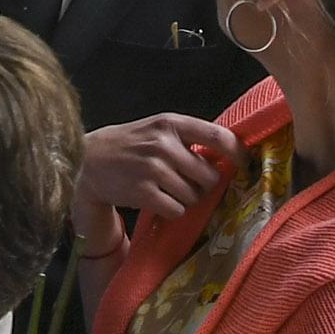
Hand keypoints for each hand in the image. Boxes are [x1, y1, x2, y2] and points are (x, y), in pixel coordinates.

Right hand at [75, 114, 239, 245]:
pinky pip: (177, 210)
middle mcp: (163, 144)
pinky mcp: (144, 192)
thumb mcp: (156, 130)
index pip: (218, 135)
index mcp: (170, 123)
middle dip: (203, 184)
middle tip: (187, 182)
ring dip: (185, 198)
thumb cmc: (130, 144)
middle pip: (209, 175)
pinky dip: (171, 210)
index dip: (238, 153)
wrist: (89, 161)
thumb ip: (188, 139)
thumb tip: (228, 157)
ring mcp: (153, 168)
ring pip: (194, 196)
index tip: (245, 164)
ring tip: (166, 189)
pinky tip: (157, 200)